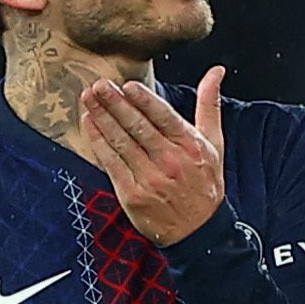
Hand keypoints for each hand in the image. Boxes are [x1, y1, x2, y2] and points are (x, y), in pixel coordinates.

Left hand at [79, 67, 226, 245]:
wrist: (198, 231)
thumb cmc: (205, 182)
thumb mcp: (214, 142)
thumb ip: (209, 104)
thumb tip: (216, 71)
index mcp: (190, 145)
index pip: (164, 117)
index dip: (145, 101)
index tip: (127, 85)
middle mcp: (170, 161)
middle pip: (138, 128)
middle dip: (116, 104)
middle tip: (99, 85)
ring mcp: (149, 179)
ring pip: (121, 143)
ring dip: (102, 118)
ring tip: (88, 98)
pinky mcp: (131, 194)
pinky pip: (111, 163)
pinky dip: (98, 142)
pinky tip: (89, 123)